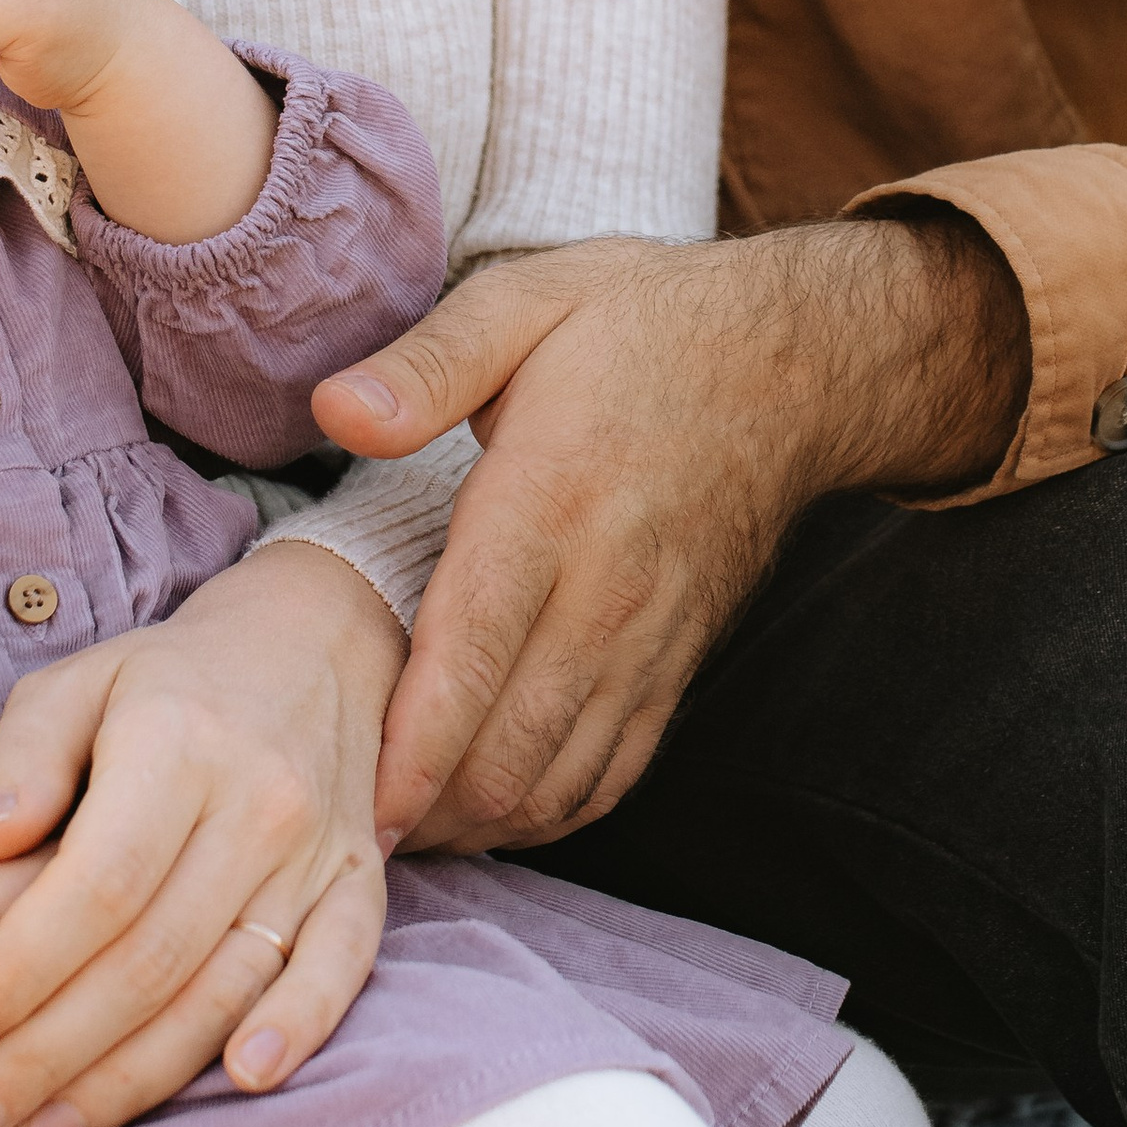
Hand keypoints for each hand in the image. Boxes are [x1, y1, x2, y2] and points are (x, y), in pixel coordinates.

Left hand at [0, 537, 402, 1126]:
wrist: (310, 645)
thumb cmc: (164, 680)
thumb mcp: (77, 682)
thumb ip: (20, 759)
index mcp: (177, 744)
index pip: (95, 885)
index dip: (17, 971)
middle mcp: (258, 803)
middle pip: (148, 960)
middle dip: (46, 1057)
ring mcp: (317, 851)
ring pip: (223, 988)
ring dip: (131, 1079)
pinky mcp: (362, 884)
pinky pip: (338, 971)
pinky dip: (297, 1030)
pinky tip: (239, 1083)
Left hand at [314, 216, 1029, 853]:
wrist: (792, 365)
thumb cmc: (640, 326)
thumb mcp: (524, 300)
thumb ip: (426, 363)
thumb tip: (334, 411)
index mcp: (551, 499)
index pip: (475, 652)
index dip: (414, 744)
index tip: (360, 804)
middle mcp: (606, 590)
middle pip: (510, 745)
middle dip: (427, 806)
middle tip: (345, 820)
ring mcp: (648, 640)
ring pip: (559, 778)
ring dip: (478, 821)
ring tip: (401, 826)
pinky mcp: (675, 666)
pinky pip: (611, 773)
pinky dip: (545, 812)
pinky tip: (486, 809)